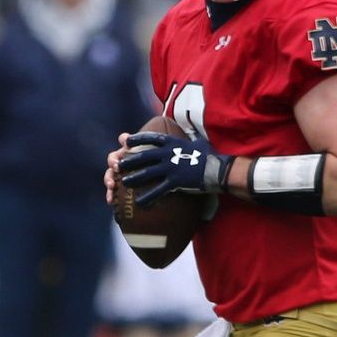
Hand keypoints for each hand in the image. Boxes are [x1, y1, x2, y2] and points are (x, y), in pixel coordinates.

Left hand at [116, 129, 232, 206]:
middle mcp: (169, 154)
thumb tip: (187, 133)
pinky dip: (148, 197)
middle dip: (129, 160)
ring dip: (134, 178)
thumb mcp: (197, 142)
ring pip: (147, 173)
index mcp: (173, 143)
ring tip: (124, 182)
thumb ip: (187, 139)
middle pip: (144, 156)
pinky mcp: (176, 181)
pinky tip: (140, 203)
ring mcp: (171, 167)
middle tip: (118, 165)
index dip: (137, 139)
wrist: (218, 168)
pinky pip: (158, 190)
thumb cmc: (209, 155)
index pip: (151, 138)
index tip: (126, 141)